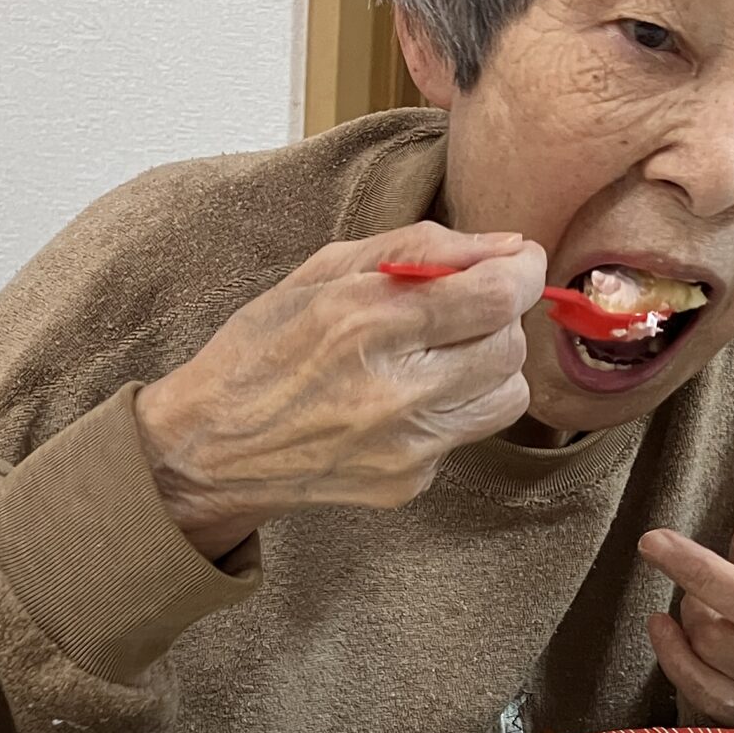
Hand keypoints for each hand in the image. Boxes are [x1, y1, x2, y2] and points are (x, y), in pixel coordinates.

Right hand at [135, 222, 541, 555]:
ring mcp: (404, 447)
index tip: (517, 263)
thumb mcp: (323, 271)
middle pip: (509, 347)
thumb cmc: (262, 348)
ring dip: (489, 366)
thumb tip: (506, 249)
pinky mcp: (409, 484)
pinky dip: (451, 409)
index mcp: (363, 321)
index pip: (495, 297)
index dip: (522, 273)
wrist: (210, 447)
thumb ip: (420, 248)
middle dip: (500, 317)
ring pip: (508, 397)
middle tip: (465, 308)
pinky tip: (403, 400)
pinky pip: (467, 434)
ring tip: (440, 355)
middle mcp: (391, 390)